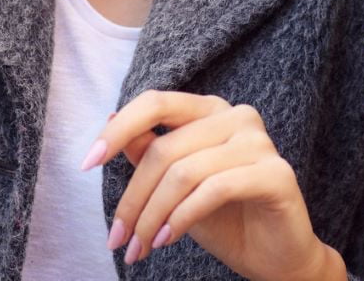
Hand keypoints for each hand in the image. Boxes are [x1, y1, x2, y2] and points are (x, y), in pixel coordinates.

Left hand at [84, 91, 343, 280]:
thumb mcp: (175, 187)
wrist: (276, 261)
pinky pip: (213, 189)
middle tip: (117, 239)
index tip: (87, 163)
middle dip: (133, 199)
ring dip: (152, 216)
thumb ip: (149, 153)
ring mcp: (259, 142)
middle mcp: (238, 116)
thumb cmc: (226, 220)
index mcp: (211, 110)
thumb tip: (110, 121)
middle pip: (164, 148)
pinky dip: (181, 218)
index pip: (156, 102)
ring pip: (184, 172)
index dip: (118, 130)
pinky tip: (166, 240)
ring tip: (139, 247)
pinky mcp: (276, 174)